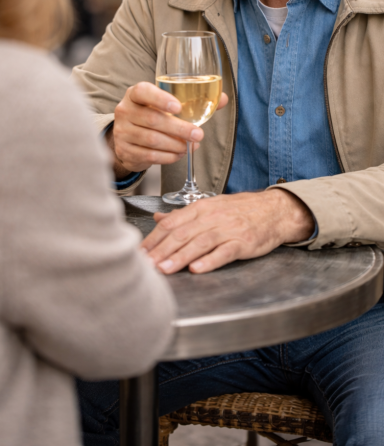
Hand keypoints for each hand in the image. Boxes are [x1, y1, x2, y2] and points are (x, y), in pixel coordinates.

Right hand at [108, 82, 227, 175]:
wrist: (128, 136)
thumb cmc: (153, 115)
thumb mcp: (167, 104)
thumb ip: (195, 100)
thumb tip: (223, 98)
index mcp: (135, 94)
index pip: (143, 91)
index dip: (160, 98)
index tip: (178, 107)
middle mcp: (125, 110)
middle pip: (153, 120)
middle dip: (179, 129)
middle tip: (198, 134)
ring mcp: (122, 132)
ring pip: (152, 140)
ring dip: (175, 145)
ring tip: (189, 146)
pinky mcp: (125, 150)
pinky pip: (149, 156)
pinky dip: (167, 157)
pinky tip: (178, 155)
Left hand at [141, 189, 314, 273]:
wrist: (274, 210)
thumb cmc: (240, 210)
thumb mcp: (211, 207)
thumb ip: (184, 216)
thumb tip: (158, 219)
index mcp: (201, 208)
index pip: (171, 223)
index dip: (154, 239)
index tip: (139, 253)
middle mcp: (212, 217)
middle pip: (182, 233)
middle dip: (161, 250)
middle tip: (145, 265)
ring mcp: (228, 229)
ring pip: (199, 242)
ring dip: (180, 257)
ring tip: (164, 269)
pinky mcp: (243, 242)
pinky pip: (224, 251)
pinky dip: (210, 261)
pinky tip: (197, 269)